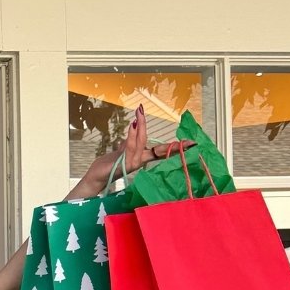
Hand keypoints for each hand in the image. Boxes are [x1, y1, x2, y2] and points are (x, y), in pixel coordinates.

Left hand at [72, 103, 195, 198]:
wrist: (96, 176)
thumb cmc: (109, 163)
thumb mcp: (122, 149)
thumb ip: (131, 140)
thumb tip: (135, 126)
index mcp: (142, 158)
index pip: (162, 152)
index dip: (176, 148)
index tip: (192, 144)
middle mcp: (139, 162)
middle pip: (159, 152)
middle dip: (175, 147)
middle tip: (190, 141)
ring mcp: (131, 163)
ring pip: (141, 143)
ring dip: (141, 127)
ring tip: (140, 113)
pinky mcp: (121, 163)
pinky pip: (129, 147)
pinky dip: (131, 134)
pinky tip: (133, 124)